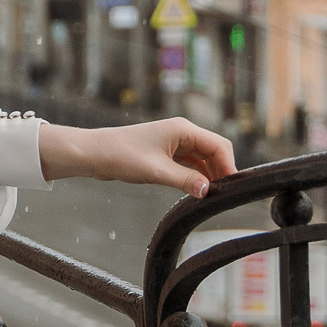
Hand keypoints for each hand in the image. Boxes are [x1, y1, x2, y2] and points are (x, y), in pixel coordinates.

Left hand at [38, 118, 237, 197]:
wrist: (93, 153)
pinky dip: (195, 176)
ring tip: (212, 196)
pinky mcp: (166, 153)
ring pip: (202, 158)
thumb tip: (209, 191)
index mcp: (183, 129)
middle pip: (214, 151)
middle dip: (221, 171)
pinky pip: (190, 164)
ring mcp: (174, 143)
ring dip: (208, 175)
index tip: (232, 188)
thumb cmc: (121, 156)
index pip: (219, 145)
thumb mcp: (156, 171)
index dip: (228, 166)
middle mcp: (182, 133)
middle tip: (224, 196)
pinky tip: (197, 191)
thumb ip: (185, 180)